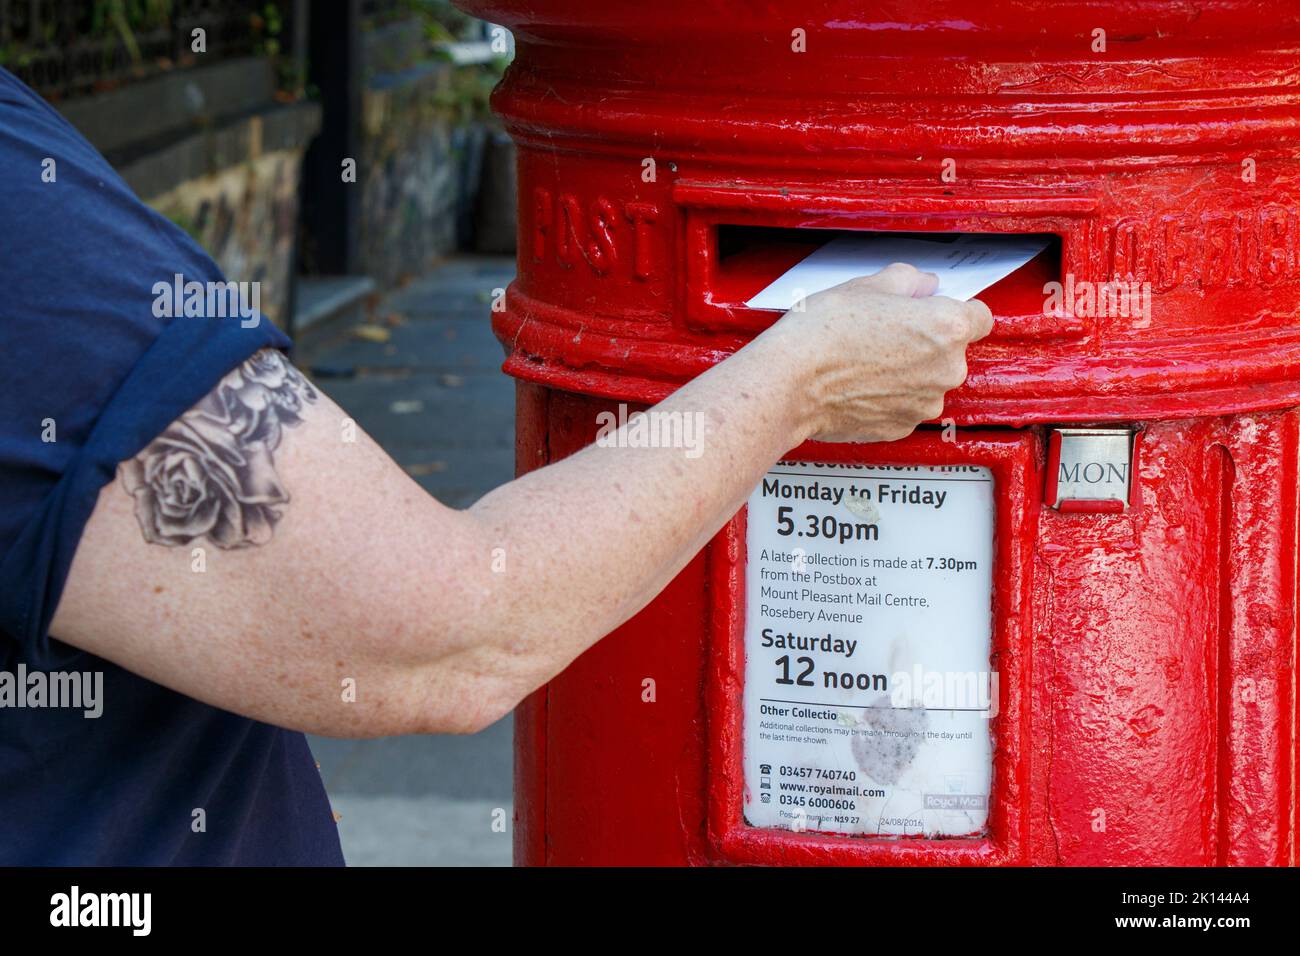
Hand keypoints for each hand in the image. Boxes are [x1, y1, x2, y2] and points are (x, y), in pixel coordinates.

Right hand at [761, 262, 994, 442]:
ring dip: (909, 371)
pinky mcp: (902, 426)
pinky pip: (906, 404)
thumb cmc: (824, 334)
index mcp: (947, 327)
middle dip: (927, 342)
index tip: (938, 311)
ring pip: (928, 381)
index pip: (980, 317)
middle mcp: (946, 370)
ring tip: (868, 359)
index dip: (957, 310)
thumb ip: (909, 281)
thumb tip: (923, 286)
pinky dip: (890, 396)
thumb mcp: (868, 285)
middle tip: (887, 332)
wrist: (790, 383)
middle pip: (952, 351)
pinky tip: (862, 382)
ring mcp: (925, 403)